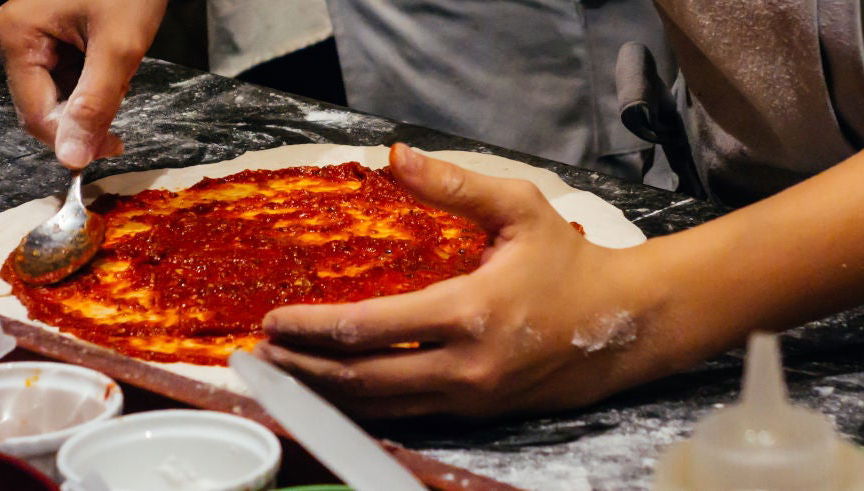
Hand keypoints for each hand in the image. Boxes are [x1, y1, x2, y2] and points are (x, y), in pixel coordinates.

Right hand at [0, 0, 166, 168]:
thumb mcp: (119, 48)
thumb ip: (96, 105)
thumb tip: (72, 158)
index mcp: (17, 35)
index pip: (35, 114)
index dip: (73, 140)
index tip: (112, 149)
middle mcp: (16, 35)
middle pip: (44, 105)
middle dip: (85, 117)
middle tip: (122, 122)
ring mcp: (33, 35)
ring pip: (59, 94)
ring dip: (93, 100)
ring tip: (122, 74)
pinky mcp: (54, 34)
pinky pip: (69, 76)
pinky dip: (96, 82)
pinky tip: (116, 65)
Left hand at [259, 144, 667, 417]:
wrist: (626, 325)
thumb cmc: (571, 263)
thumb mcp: (520, 209)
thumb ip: (455, 186)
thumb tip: (395, 156)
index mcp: (470, 312)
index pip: (370, 327)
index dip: (314, 327)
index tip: (275, 320)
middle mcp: (464, 366)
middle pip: (363, 378)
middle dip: (305, 368)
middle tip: (261, 356)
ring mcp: (471, 398)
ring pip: (382, 406)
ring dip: (328, 392)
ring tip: (286, 376)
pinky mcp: (479, 413)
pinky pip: (409, 414)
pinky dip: (366, 405)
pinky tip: (339, 392)